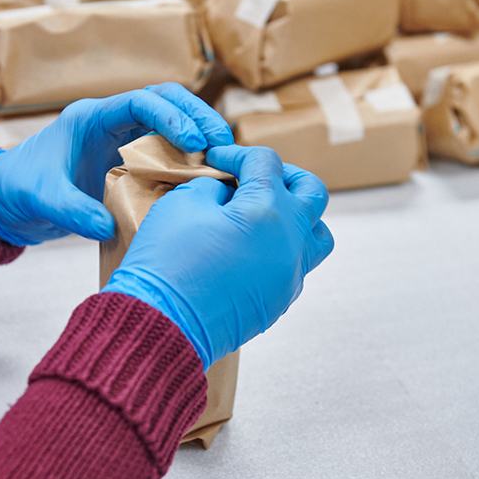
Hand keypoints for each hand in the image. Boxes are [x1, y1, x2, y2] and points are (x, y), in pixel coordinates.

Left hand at [0, 83, 233, 245]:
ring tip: (224, 159)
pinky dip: (187, 160)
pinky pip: (166, 152)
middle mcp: (111, 122)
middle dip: (198, 117)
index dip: (172, 116)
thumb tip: (107, 227)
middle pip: (166, 102)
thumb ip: (72, 211)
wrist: (6, 201)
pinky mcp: (127, 161)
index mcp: (92, 118)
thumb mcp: (42, 200)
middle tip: (224, 145)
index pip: (141, 100)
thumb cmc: (19, 190)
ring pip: (171, 124)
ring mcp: (121, 140)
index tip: (194, 143)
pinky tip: (204, 180)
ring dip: (198, 136)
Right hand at [103, 145, 333, 368]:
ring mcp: (290, 274)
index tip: (215, 159)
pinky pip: (295, 265)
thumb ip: (211, 188)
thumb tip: (225, 194)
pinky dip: (280, 249)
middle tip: (254, 177)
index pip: (265, 163)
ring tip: (263, 215)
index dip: (237, 154)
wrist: (162, 324)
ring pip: (316, 234)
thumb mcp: (182, 204)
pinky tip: (248, 249)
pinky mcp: (280, 300)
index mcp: (268, 209)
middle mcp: (291, 241)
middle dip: (285, 176)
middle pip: (311, 192)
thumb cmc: (167, 260)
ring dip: (296, 216)